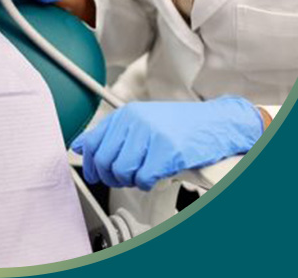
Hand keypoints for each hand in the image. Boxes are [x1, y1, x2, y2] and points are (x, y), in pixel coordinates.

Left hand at [71, 97, 262, 190]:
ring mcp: (151, 136)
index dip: (90, 163)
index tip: (92, 173)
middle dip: (110, 176)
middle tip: (121, 179)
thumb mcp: (143, 120)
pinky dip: (148, 183)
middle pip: (105, 160)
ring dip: (130, 180)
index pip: (93, 141)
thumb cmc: (181, 125)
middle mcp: (135, 122)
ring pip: (122, 171)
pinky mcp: (166, 152)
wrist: (216, 124)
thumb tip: (81, 146)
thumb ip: (113, 133)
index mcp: (127, 114)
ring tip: (142, 175)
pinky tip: (156, 176)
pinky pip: (143, 178)